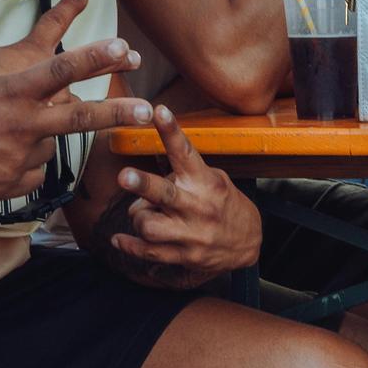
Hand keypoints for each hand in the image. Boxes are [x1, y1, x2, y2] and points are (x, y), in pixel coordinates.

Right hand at [0, 0, 153, 203]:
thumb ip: (27, 76)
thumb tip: (61, 82)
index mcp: (13, 92)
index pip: (60, 69)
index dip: (93, 57)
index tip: (122, 47)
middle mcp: (21, 124)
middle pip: (80, 118)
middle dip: (116, 113)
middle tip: (146, 110)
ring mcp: (20, 157)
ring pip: (50, 145)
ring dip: (35, 140)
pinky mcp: (16, 184)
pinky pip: (34, 170)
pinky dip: (21, 164)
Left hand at [108, 106, 261, 283]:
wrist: (248, 244)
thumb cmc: (225, 205)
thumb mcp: (215, 180)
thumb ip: (185, 174)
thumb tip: (154, 168)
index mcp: (204, 182)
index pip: (186, 153)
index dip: (171, 132)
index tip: (160, 112)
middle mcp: (197, 206)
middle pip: (164, 195)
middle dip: (143, 184)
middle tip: (125, 175)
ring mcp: (190, 234)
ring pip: (148, 226)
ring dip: (138, 216)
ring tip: (144, 213)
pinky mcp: (183, 256)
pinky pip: (147, 252)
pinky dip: (128, 245)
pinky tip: (119, 239)